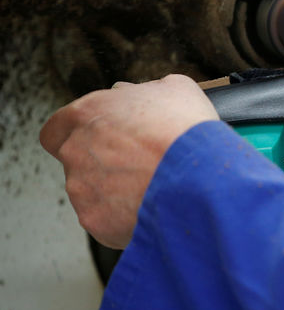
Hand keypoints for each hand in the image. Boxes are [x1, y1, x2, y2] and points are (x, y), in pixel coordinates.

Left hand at [39, 74, 219, 248]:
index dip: (79, 133)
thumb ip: (143, 91)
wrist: (199, 177)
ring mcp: (81, 188)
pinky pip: (106, 218)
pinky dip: (126, 215)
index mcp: (87, 114)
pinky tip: (152, 204)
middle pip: (76, 160)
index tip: (103, 137)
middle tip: (136, 162)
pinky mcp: (95, 220)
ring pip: (90, 191)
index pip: (57, 128)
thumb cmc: (186, 130)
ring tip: (152, 184)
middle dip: (101, 162)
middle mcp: (75, 150)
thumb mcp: (175, 89)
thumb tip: (136, 94)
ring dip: (115, 189)